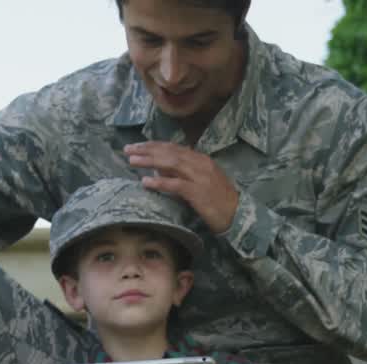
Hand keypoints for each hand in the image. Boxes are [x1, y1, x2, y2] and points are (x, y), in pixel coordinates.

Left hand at [124, 142, 239, 233]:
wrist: (238, 214)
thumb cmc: (218, 200)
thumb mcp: (200, 182)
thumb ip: (181, 174)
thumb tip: (158, 170)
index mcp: (200, 159)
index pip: (173, 148)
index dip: (153, 145)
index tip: (137, 146)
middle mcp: (200, 164)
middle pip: (169, 152)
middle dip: (147, 150)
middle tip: (128, 149)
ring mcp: (200, 177)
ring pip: (171, 164)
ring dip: (149, 161)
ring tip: (132, 161)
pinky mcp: (199, 193)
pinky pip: (176, 185)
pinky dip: (160, 183)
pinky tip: (146, 182)